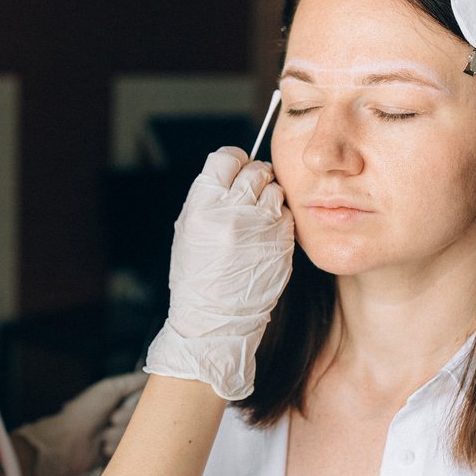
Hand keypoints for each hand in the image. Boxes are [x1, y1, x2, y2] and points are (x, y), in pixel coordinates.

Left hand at [13, 371, 147, 475]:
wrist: (65, 445)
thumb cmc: (83, 413)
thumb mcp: (108, 390)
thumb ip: (132, 381)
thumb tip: (154, 375)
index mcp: (122, 400)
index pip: (147, 400)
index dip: (137, 406)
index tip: (121, 408)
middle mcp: (124, 417)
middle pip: (145, 419)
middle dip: (127, 421)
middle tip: (110, 421)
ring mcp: (122, 437)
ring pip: (139, 437)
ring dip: (120, 437)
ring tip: (103, 438)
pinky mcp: (119, 455)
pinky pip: (133, 452)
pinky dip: (119, 450)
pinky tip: (104, 450)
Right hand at [143, 147, 294, 399]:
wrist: (214, 318)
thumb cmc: (198, 275)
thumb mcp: (188, 229)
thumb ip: (210, 196)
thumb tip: (233, 171)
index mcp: (202, 204)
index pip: (226, 157)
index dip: (233, 161)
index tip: (236, 170)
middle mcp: (232, 210)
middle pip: (255, 169)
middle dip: (254, 177)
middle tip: (250, 194)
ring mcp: (260, 226)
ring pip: (275, 188)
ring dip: (269, 196)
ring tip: (258, 217)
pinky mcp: (281, 241)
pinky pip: (287, 214)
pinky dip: (279, 219)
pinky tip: (267, 234)